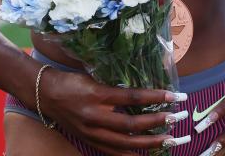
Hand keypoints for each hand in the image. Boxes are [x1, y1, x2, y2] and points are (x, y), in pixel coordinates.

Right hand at [41, 69, 190, 154]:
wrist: (45, 94)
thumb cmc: (72, 80)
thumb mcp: (94, 77)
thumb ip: (117, 86)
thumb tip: (145, 89)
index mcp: (98, 95)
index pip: (133, 97)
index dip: (156, 97)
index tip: (176, 96)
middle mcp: (95, 116)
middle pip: (132, 124)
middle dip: (158, 123)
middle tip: (179, 118)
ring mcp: (91, 132)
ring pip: (125, 143)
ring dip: (150, 142)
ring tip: (170, 139)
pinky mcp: (89, 140)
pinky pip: (113, 152)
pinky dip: (131, 155)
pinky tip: (148, 155)